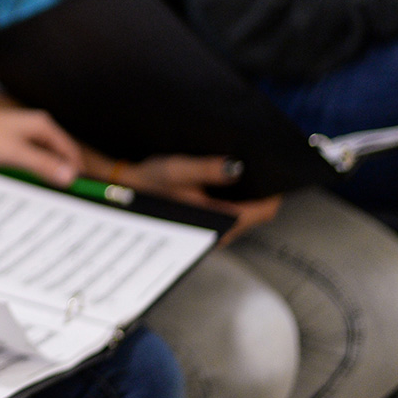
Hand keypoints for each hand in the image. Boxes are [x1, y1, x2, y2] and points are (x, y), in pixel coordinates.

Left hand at [0, 104, 81, 186]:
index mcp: (42, 125)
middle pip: (58, 154)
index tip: (80, 191)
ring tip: (45, 191)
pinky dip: (31, 170)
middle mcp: (35, 127)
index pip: (70, 150)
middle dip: (61, 173)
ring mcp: (21, 134)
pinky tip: (25, 181)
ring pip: (42, 158)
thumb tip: (70, 177)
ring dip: (44, 173)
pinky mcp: (9, 142)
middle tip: (62, 195)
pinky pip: (28, 159)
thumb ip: (43, 165)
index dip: (76, 170)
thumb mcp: (14, 154)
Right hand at [103, 154, 282, 246]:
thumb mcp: (178, 169)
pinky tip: (221, 182)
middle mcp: (220, 233)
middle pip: (258, 214)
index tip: (272, 168)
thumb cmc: (150, 181)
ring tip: (237, 171)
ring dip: (247, 195)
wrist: (124, 193)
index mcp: (218, 221)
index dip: (273, 191)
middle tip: (254, 164)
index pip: (264, 211)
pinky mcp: (207, 228)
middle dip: (260, 191)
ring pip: (246, 215)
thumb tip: (239, 166)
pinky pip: (233, 215)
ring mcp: (214, 233)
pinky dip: (234, 199)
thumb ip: (209, 168)